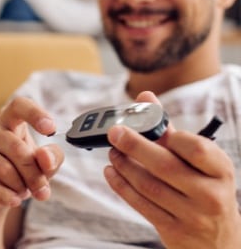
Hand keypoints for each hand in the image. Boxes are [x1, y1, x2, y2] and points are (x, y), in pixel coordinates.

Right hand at [0, 96, 63, 217]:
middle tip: (41, 189)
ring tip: (23, 192)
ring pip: (4, 168)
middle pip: (17, 148)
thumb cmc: (20, 173)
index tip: (50, 129)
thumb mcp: (43, 165)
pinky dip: (3, 196)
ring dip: (20, 187)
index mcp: (9, 120)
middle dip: (34, 174)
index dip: (35, 114)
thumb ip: (51, 158)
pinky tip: (12, 200)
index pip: (19, 106)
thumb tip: (45, 158)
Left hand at [104, 91, 240, 248]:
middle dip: (133, 145)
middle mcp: (210, 194)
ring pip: (148, 185)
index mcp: (220, 170)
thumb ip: (169, 129)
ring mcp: (193, 216)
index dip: (169, 135)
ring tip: (112, 152)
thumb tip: (145, 97)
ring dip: (123, 165)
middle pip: (164, 165)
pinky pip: (141, 204)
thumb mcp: (198, 161)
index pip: (195, 148)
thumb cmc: (204, 187)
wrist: (218, 239)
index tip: (149, 126)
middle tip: (114, 132)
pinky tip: (111, 171)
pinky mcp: (174, 231)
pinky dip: (121, 185)